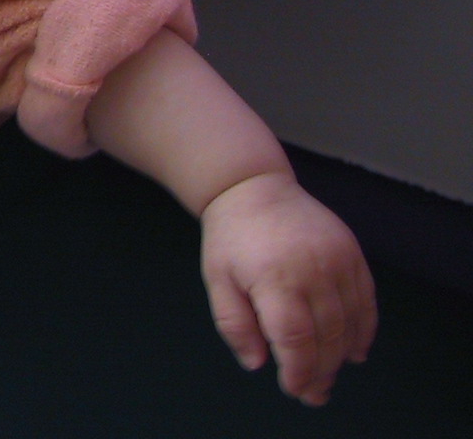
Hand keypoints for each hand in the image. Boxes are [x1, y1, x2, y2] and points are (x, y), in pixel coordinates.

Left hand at [199, 170, 375, 404]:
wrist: (253, 188)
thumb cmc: (230, 239)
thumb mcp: (217, 280)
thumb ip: (234, 324)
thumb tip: (257, 363)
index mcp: (273, 278)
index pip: (295, 338)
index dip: (299, 370)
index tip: (294, 389)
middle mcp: (311, 269)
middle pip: (326, 335)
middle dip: (321, 371)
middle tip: (313, 395)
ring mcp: (337, 260)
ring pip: (350, 323)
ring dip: (342, 356)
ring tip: (329, 377)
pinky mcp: (352, 253)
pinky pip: (366, 301)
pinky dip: (364, 330)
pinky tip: (354, 351)